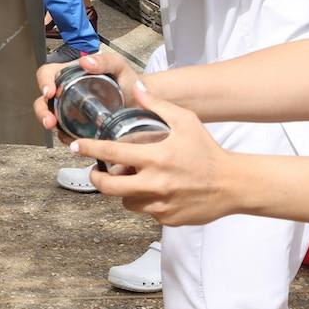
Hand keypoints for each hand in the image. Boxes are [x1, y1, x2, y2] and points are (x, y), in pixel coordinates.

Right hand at [33, 52, 140, 138]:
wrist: (142, 102)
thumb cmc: (127, 80)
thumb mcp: (117, 65)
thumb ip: (104, 61)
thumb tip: (85, 61)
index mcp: (69, 74)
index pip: (47, 74)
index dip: (43, 82)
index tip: (50, 92)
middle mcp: (65, 92)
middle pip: (43, 100)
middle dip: (42, 111)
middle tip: (50, 121)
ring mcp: (69, 111)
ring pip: (51, 118)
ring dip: (51, 127)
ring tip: (61, 133)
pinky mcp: (78, 127)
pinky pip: (65, 133)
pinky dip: (66, 138)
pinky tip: (74, 140)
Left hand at [70, 84, 238, 225]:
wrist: (233, 185)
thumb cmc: (208, 151)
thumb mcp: (186, 121)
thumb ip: (158, 105)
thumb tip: (138, 88)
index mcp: (156, 158)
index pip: (112, 153)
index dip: (89, 149)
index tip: (74, 146)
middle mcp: (155, 184)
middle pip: (108, 186)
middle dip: (96, 177)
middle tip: (96, 170)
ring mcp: (160, 205)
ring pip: (126, 200)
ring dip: (123, 190)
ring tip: (132, 178)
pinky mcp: (166, 219)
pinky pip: (145, 211)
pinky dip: (145, 201)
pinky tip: (156, 190)